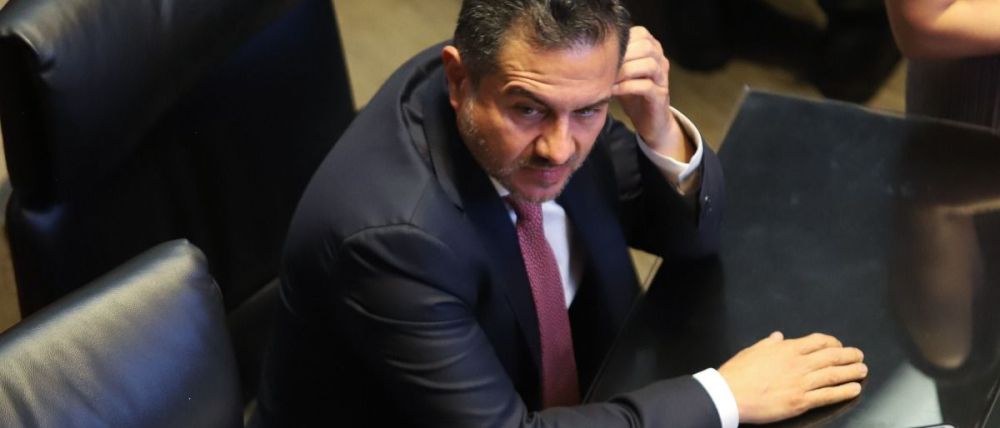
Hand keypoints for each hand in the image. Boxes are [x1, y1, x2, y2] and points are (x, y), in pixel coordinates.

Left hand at [613, 26, 688, 160]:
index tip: (604, 53)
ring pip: (648, 64)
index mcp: (653, 50)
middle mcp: (661, 60)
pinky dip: (626, 87)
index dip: (622, 41)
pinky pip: (646, 86)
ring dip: (624, 71)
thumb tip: (590, 48)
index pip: (640, 33)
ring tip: (608, 80)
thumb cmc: (632, 95)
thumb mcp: (621, 73)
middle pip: (645, 46)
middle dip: (622, 55)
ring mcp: (663, 78)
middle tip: (603, 67)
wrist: (650, 122)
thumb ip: (614, 59)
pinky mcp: (661, 96)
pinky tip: (613, 91)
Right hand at [718, 332, 866, 423]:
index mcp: (786, 349)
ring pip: (833, 375)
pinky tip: (854, 389)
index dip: (833, 342)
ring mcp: (801, 383)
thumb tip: (778, 336)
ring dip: (851, 372)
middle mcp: (798, 363)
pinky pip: (827, 395)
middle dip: (848, 355)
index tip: (839, 345)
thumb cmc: (738, 372)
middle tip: (859, 356)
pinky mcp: (801, 401)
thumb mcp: (753, 350)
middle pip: (831, 356)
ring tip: (863, 370)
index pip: (818, 341)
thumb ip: (769, 343)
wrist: (731, 393)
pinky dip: (843, 391)